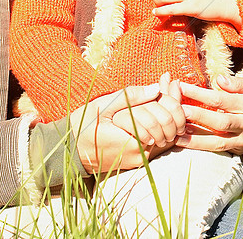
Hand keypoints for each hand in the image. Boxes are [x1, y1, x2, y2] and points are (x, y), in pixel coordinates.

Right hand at [71, 74, 185, 173]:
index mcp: (132, 141)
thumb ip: (130, 97)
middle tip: (171, 86)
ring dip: (166, 115)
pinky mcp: (140, 160)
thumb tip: (156, 88)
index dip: (167, 97)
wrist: (71, 150)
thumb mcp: (103, 106)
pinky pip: (158, 138)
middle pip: (167, 125)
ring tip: (163, 97)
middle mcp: (140, 154)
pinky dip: (160, 123)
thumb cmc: (84, 126)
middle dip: (170, 106)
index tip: (168, 83)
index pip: (162, 117)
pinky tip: (154, 109)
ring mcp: (141, 159)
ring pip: (165, 132)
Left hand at [176, 75, 242, 154]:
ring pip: (217, 142)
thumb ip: (237, 83)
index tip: (181, 87)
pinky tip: (185, 143)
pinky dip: (201, 147)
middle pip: (218, 122)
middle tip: (175, 110)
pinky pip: (218, 149)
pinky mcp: (239, 150)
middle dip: (196, 117)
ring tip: (175, 135)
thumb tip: (218, 80)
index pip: (220, 99)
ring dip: (195, 140)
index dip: (200, 94)